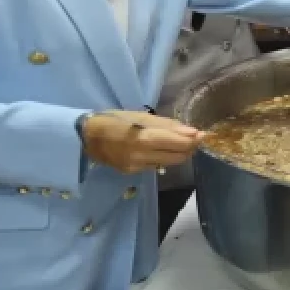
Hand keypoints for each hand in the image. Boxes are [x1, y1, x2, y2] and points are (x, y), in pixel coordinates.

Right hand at [81, 111, 203, 174]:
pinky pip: (155, 165)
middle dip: (189, 148)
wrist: (87, 137)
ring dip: (179, 154)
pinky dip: (163, 157)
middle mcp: (142, 156)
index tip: (203, 134)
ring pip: (168, 163)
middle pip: (177, 157)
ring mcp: (136, 167)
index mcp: (144, 138)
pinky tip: (162, 149)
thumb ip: (167, 125)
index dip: (194, 140)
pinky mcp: (132, 173)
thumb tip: (192, 132)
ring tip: (182, 143)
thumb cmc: (114, 120)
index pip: (178, 143)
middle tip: (195, 138)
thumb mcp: (141, 117)